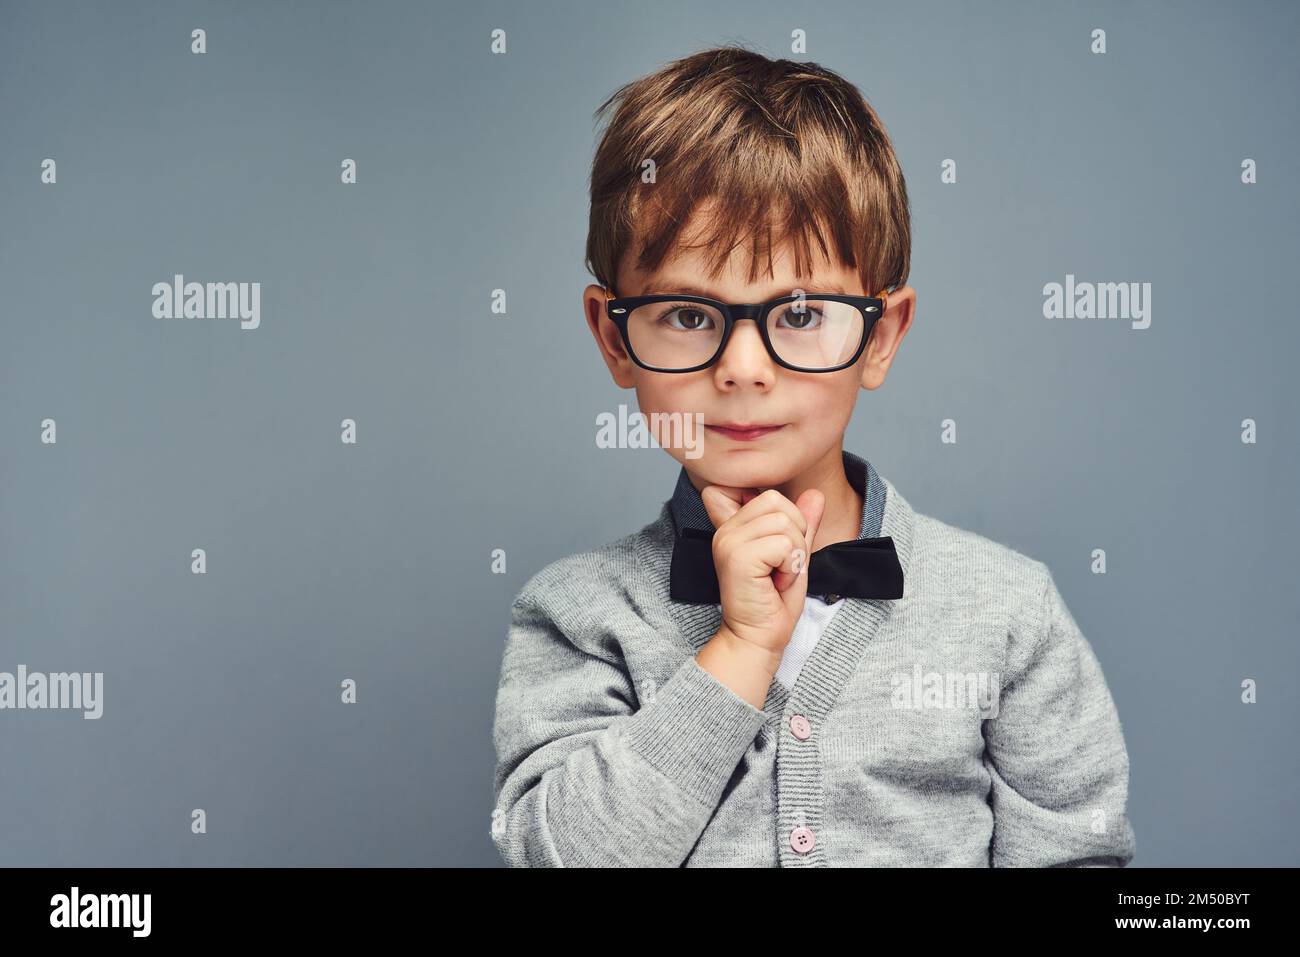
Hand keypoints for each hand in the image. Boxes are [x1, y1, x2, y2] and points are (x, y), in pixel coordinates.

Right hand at [700, 484, 825, 663]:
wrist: (758, 638)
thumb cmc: (773, 603)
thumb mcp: (794, 556)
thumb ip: (802, 524)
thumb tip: (815, 494)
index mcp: (735, 525)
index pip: (771, 496)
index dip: (788, 520)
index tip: (778, 555)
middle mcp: (727, 530)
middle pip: (778, 502)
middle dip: (794, 535)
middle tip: (782, 566)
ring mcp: (729, 542)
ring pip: (784, 523)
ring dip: (793, 554)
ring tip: (778, 576)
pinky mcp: (737, 558)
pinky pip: (783, 544)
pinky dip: (790, 567)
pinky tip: (776, 583)